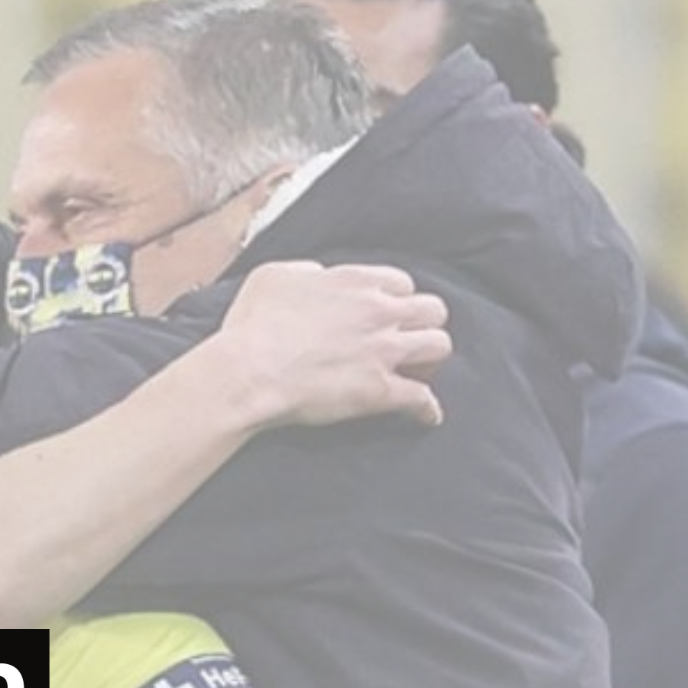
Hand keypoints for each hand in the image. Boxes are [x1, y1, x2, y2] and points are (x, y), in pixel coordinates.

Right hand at [214, 261, 449, 429]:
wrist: (247, 373)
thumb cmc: (252, 326)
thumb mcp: (273, 277)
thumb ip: (305, 271)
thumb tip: (317, 277)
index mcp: (355, 282)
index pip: (401, 282)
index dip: (395, 299)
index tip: (384, 312)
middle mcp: (379, 312)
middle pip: (432, 310)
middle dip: (423, 324)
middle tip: (406, 340)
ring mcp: (384, 352)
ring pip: (439, 346)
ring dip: (431, 358)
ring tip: (417, 371)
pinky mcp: (380, 391)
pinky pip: (422, 399)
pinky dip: (427, 408)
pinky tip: (425, 416)